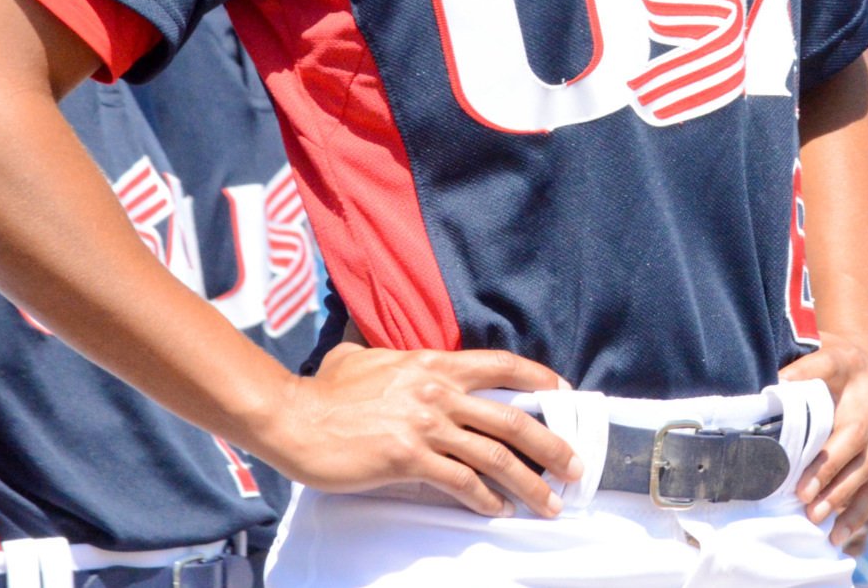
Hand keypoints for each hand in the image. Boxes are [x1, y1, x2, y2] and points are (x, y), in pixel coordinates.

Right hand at [258, 343, 581, 517]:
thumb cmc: (323, 392)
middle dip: (551, 445)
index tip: (564, 397)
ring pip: (494, 456)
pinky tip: (497, 511)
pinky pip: (460, 482)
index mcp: (432, 363)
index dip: (538, 380)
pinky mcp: (409, 458)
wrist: (292, 417)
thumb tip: (387, 357)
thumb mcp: (362, 359)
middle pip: (511, 419)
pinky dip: (484, 500)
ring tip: (548, 502)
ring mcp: (425, 425)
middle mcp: (437, 391)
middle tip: (574, 465)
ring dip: (528, 483)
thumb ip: (387, 357)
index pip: (501, 365)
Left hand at [780, 329, 867, 547]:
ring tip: (816, 520)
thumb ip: (788, 368)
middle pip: (853, 432)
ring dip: (842, 496)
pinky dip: (860, 510)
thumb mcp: (812, 349)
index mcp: (846, 362)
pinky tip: (840, 533)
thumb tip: (751, 396)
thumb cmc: (831, 362)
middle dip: (827, 466)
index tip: (776, 393)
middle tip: (802, 494)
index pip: (824, 368)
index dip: (802, 379)